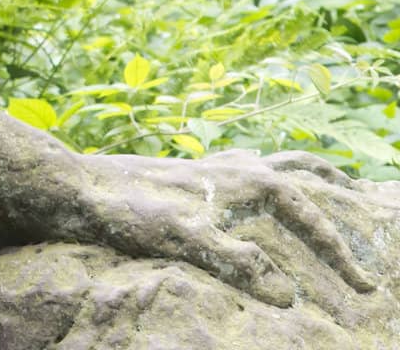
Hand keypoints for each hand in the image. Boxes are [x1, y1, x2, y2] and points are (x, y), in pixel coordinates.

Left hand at [64, 147, 374, 306]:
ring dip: (312, 175)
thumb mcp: (188, 242)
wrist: (85, 185)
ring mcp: (219, 164)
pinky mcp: (201, 172)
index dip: (340, 252)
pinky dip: (278, 177)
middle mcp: (240, 163)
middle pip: (305, 171)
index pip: (310, 215)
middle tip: (370, 210)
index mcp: (247, 179)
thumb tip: (286, 295)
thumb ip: (238, 263)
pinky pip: (254, 168)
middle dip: (340, 193)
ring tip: (334, 190)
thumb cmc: (134, 212)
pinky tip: (269, 196)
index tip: (364, 285)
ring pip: (280, 161)